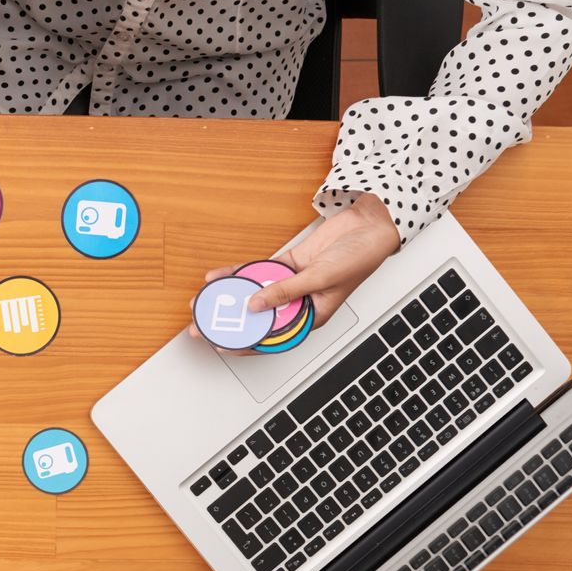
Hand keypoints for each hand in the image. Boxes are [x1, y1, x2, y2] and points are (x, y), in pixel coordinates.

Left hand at [192, 194, 400, 344]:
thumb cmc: (359, 258)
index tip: (222, 344)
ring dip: (231, 296)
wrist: (369, 225)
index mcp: (312, 317)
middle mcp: (299, 303)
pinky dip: (239, 273)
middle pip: (258, 316)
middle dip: (230, 321)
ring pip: (254, 293)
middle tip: (202, 324)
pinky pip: (258, 271)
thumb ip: (286, 292)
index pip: (274, 337)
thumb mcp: (319, 279)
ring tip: (204, 300)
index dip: (246, 344)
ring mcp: (291, 283)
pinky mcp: (288, 264)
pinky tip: (220, 276)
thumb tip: (256, 304)